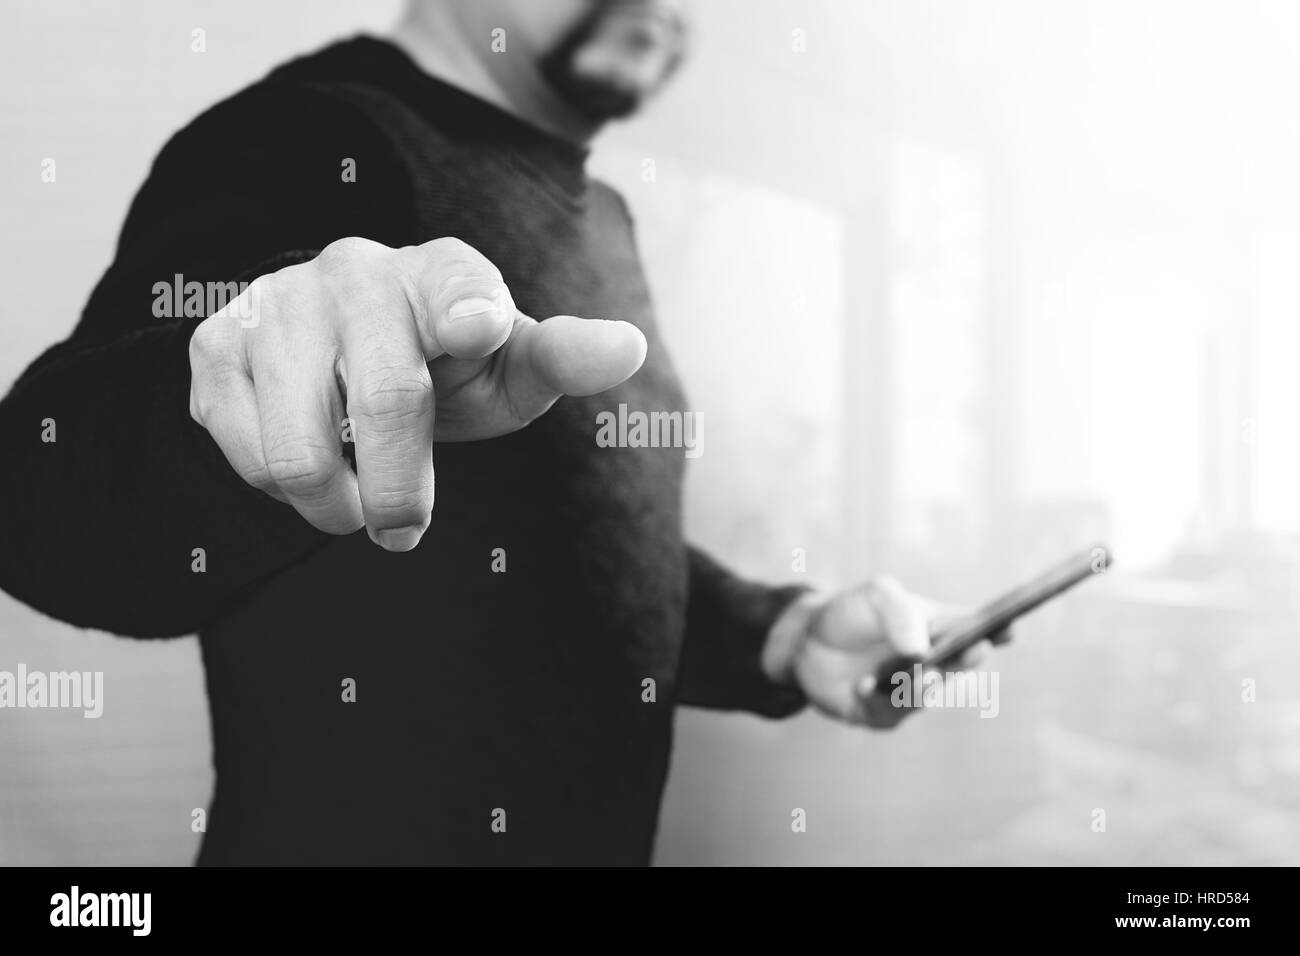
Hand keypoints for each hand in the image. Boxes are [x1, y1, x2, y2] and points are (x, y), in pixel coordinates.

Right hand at [188, 236, 646, 550]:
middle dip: (402, 492)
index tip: (477, 330)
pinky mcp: (217, 346)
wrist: (343, 347)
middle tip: (406, 528)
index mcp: (443, 273)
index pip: (457, 285)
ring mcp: (278, 303)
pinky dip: (282, 487)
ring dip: (337, 504)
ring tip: (353, 495)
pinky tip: (304, 453)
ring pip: (300, 452)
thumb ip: (562, 361)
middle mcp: (356, 272)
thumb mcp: (507, 370)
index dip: (467, 311)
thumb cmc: (444, 366)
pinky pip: (245, 456)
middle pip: (386, 402)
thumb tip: (628, 348)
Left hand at [761, 576, 1010, 727]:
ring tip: (920, 672)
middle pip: (959, 664)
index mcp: (940, 627)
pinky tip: (865, 685)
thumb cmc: (852, 613)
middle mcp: (932, 663)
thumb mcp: (875, 596)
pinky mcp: (882, 713)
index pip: (978, 629)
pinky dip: (878, 699)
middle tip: (974, 649)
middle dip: (967, 658)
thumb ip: (900, 614)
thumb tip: (920, 651)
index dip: (998, 630)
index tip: (1009, 628)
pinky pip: (887, 713)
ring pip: (925, 694)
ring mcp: (909, 691)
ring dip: (923, 685)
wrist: (804, 642)